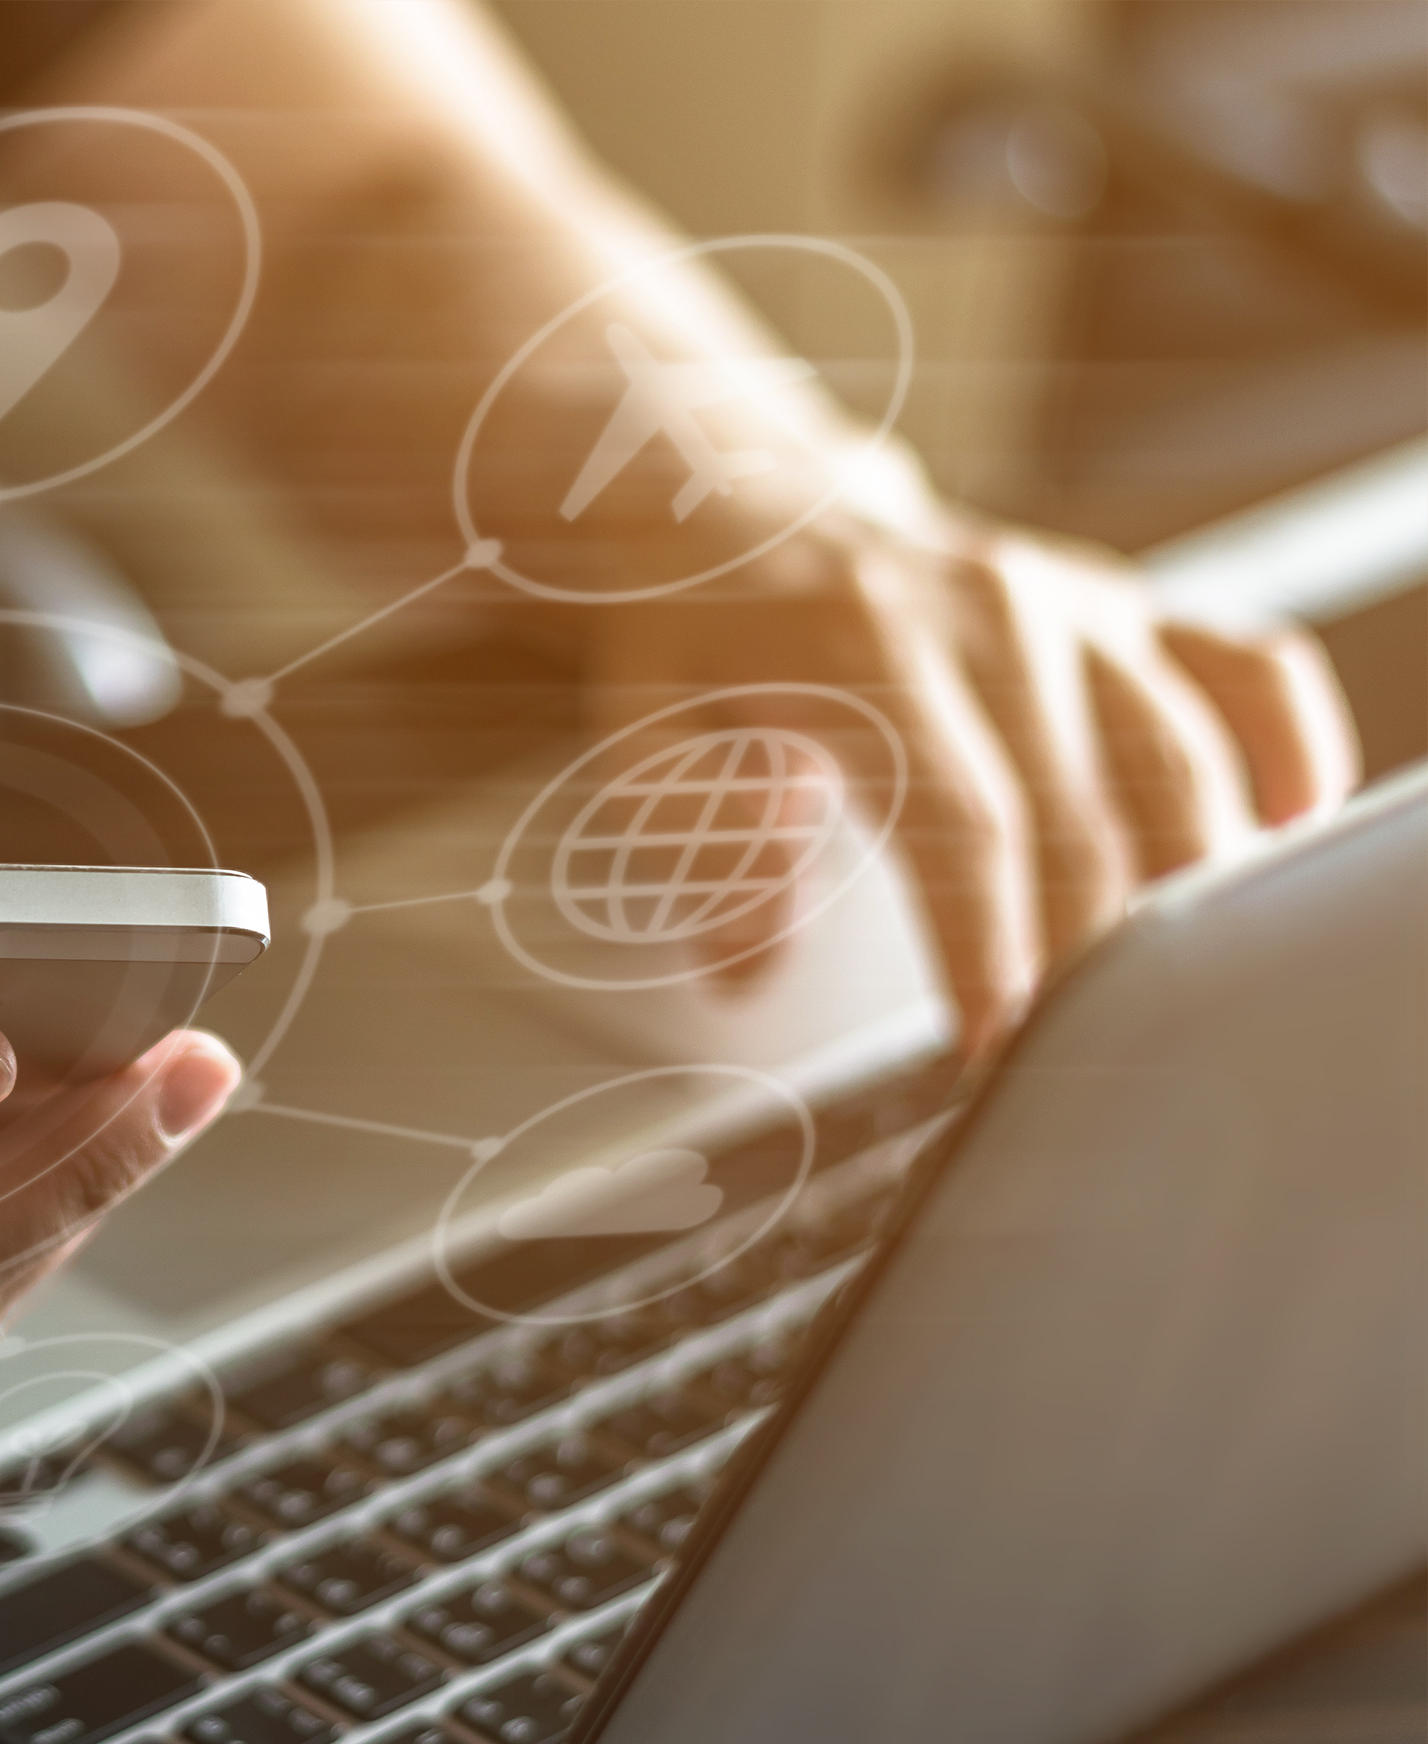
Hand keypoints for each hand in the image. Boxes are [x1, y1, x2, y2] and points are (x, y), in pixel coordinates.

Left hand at [576, 503, 1358, 1042]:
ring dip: (1187, 881)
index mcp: (867, 646)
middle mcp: (990, 614)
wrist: (745, 503)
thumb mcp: (641, 729)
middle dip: (1082, 951)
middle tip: (1072, 1056)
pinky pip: (1244, 666)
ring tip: (1170, 993)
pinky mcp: (1126, 604)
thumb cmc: (695, 634)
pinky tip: (1285, 829)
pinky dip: (1286, 744)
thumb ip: (697, 842)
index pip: (961, 822)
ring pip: (1177, 753)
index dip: (989, 945)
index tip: (994, 1045)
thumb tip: (748, 959)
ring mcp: (1072, 606)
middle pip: (1079, 808)